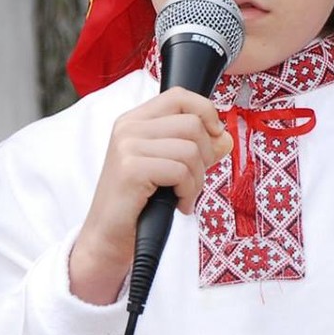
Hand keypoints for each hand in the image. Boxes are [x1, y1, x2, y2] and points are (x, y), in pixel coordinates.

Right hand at [69, 89, 231, 303]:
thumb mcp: (169, 167)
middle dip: (205, 156)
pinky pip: (181, 171)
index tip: (214, 136)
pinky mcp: (132, 169)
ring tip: (183, 196)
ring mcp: (127, 146)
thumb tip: (225, 138)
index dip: (206, 112)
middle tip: (192, 181)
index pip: (180, 96)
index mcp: (134, 120)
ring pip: (191, 149)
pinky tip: (177, 205)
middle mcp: (128, 127)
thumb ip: (195, 148)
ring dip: (197, 179)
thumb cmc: (139, 203)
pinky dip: (188, 192)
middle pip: (192, 123)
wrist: (108, 238)